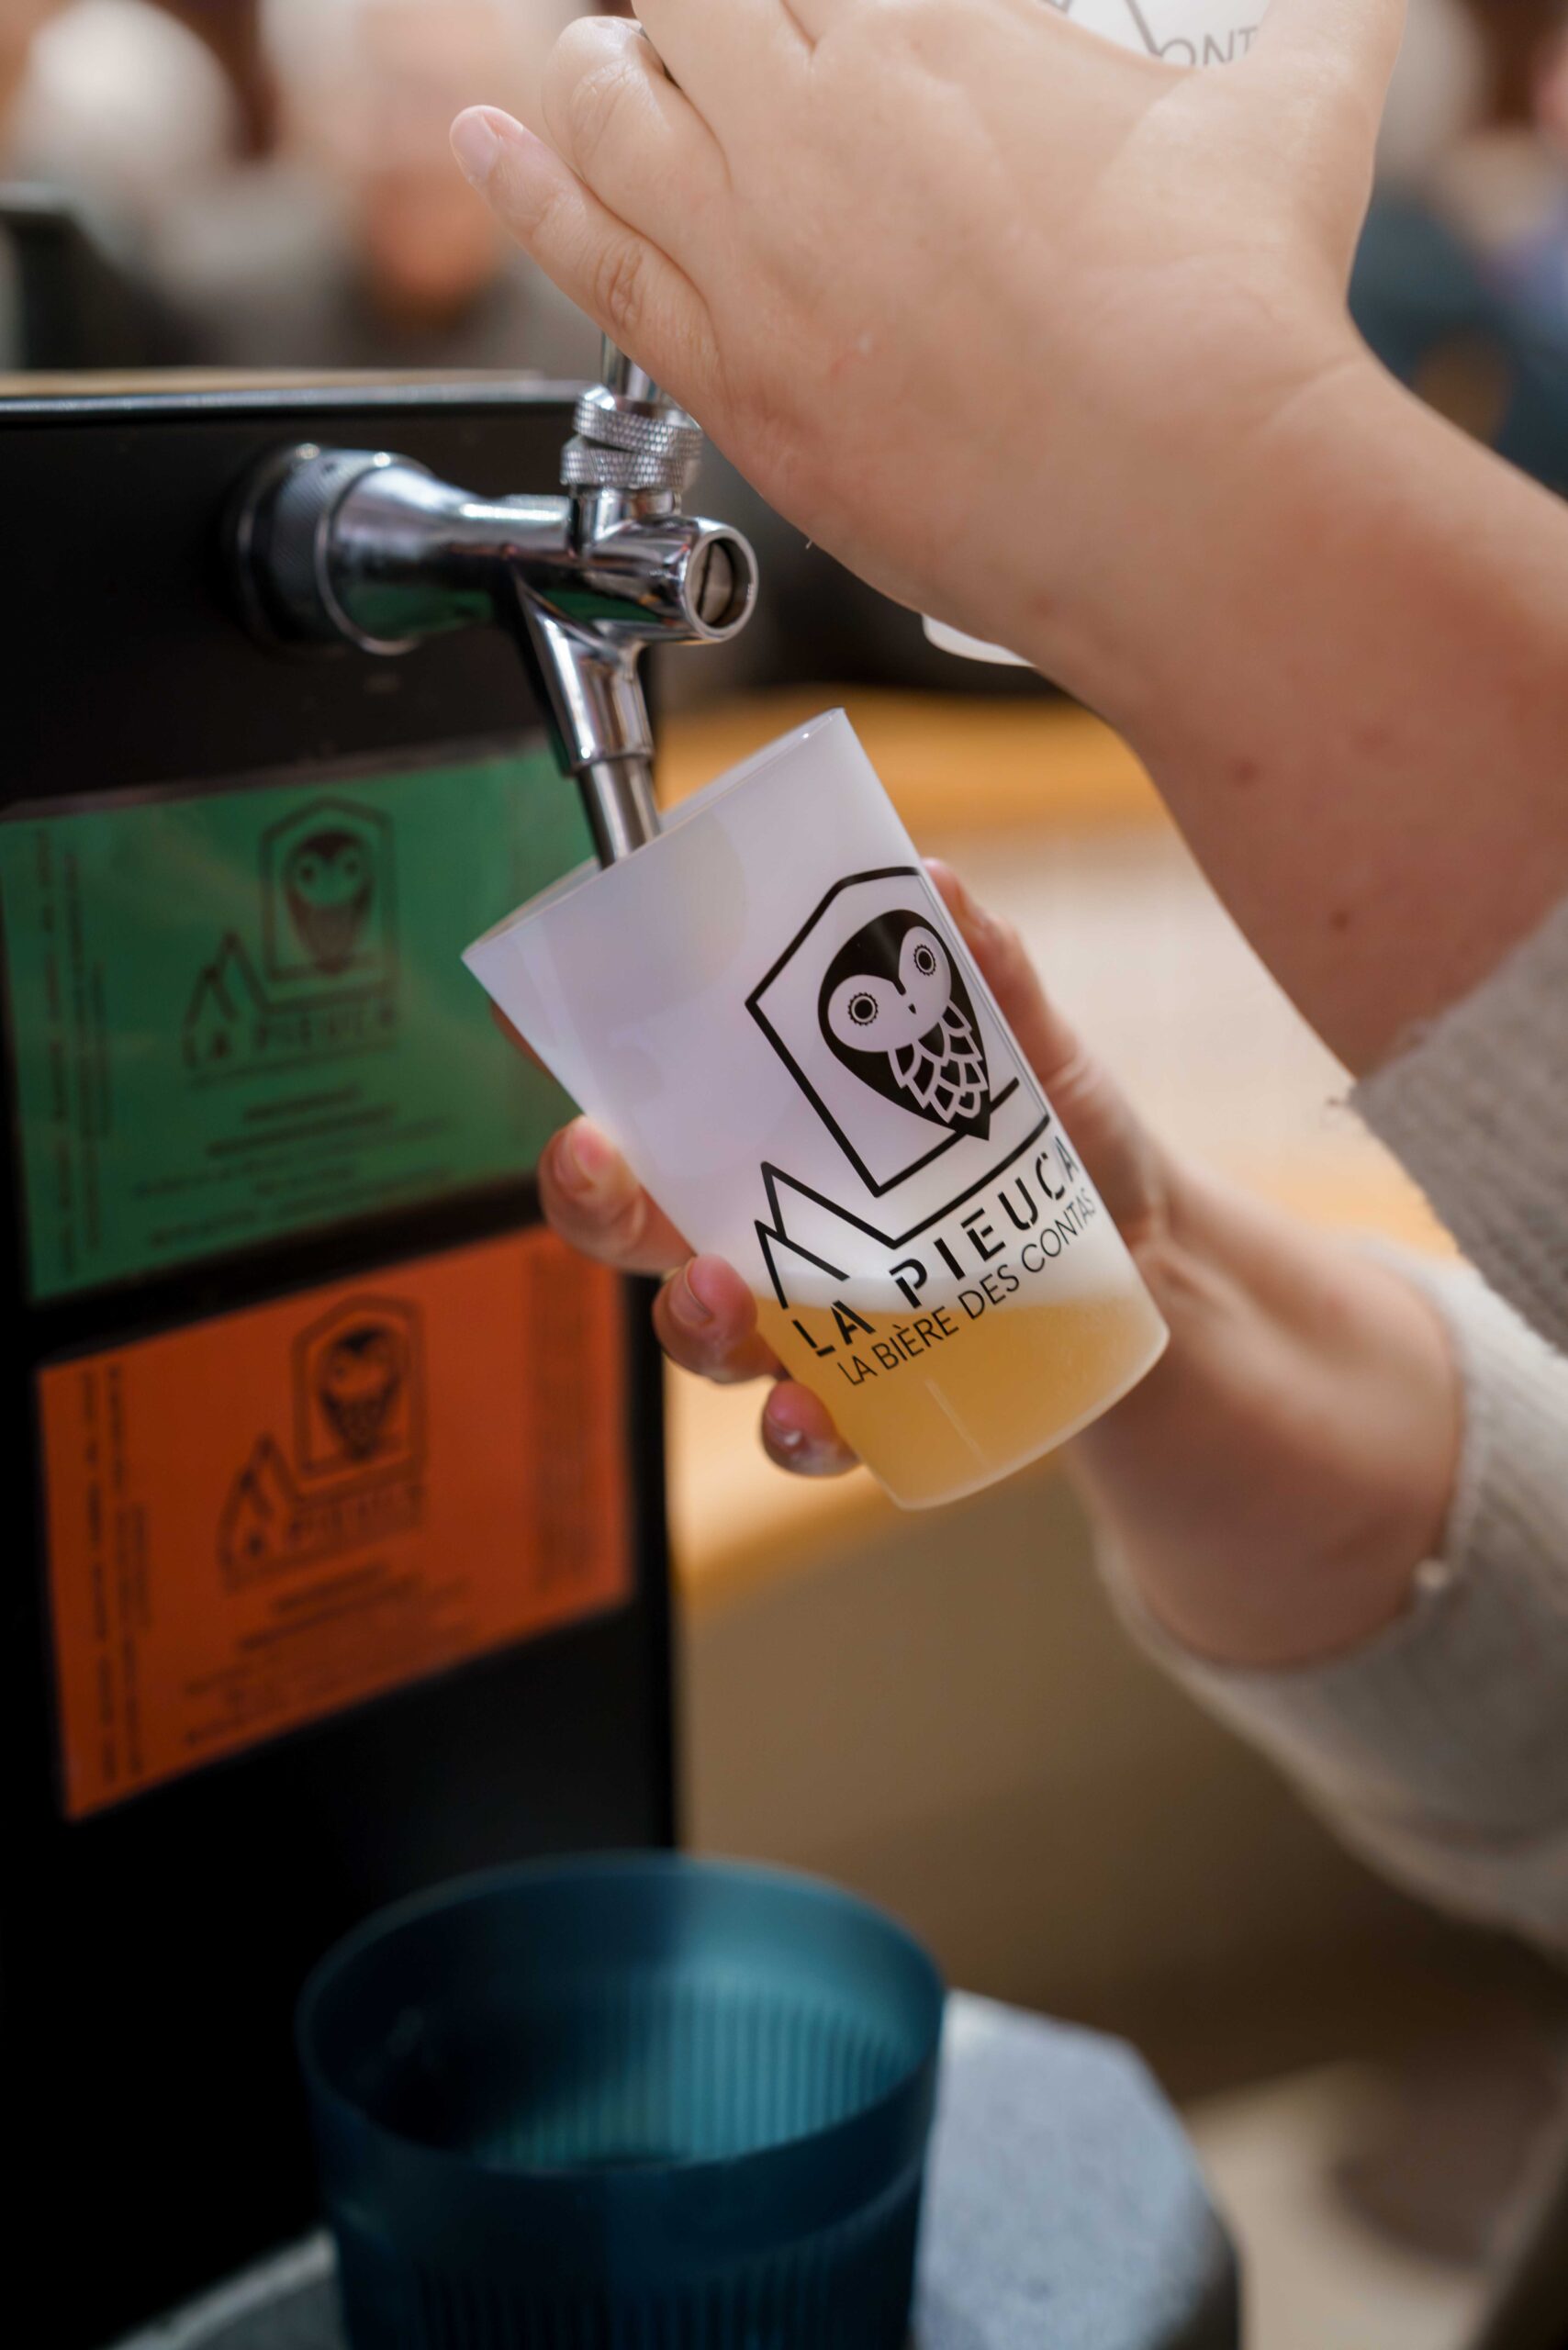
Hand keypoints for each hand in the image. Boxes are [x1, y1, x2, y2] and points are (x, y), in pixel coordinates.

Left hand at [450, 0, 1403, 685]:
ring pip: (610, 112)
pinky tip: (488, 139)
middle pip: (682, 7)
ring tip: (594, 61)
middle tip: (692, 23)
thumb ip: (1328, 27)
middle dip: (680, 5)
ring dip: (594, 72)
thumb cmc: (1232, 316)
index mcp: (927, 25)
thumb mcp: (1299, 113)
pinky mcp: (734, 380)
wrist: (1181, 495)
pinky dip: (524, 185)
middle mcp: (815, 116)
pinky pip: (587, 258)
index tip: (781, 0)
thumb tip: (1374, 2)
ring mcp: (758, 251)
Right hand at [524, 862, 1459, 1670]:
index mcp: (769, 1124)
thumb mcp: (1030, 1051)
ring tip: (722, 1294)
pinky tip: (806, 1414)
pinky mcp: (861, 1398)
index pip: (648, 1093)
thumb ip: (983, 976)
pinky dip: (793, 1429)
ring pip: (698, 1330)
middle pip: (632, 1219)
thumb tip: (933, 884)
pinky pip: (799, 1428)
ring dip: (687, 1318)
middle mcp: (756, 1224)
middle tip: (591, 1164)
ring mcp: (798, 1320)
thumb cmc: (1055, 1139)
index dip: (579, 1059)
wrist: (1148, 1267)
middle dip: (591, 1199)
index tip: (530, 1023)